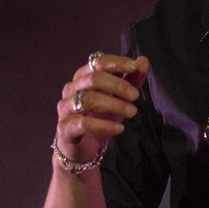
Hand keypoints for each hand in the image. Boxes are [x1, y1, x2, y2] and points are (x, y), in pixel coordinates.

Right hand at [54, 53, 150, 167]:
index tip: (135, 67)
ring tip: (132, 112)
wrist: (82, 146)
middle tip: (135, 96)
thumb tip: (143, 61)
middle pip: (93, 79)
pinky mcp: (65, 128)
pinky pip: (84, 123)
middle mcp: (71, 89)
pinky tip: (120, 128)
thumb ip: (130, 80)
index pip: (97, 62)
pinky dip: (104, 125)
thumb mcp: (118, 98)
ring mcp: (65, 108)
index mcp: (83, 77)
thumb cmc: (99, 117)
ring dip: (114, 105)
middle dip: (118, 85)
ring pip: (88, 99)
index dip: (116, 62)